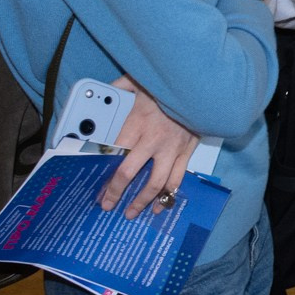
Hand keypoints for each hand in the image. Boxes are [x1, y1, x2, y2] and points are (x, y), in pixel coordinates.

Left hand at [98, 77, 199, 218]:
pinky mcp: (186, 152)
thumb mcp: (136, 81)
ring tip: (133, 213)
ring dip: (143, 200)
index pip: (114, 153)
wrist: (199, 86)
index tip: (95, 182)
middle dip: (116, 192)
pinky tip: (161, 206)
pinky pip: (177, 178)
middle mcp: (153, 140)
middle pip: (130, 173)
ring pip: (156, 182)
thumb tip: (99, 95)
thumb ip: (116, 89)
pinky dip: (169, 195)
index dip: (102, 168)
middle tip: (107, 206)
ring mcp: (171, 149)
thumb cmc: (165, 85)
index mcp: (137, 122)